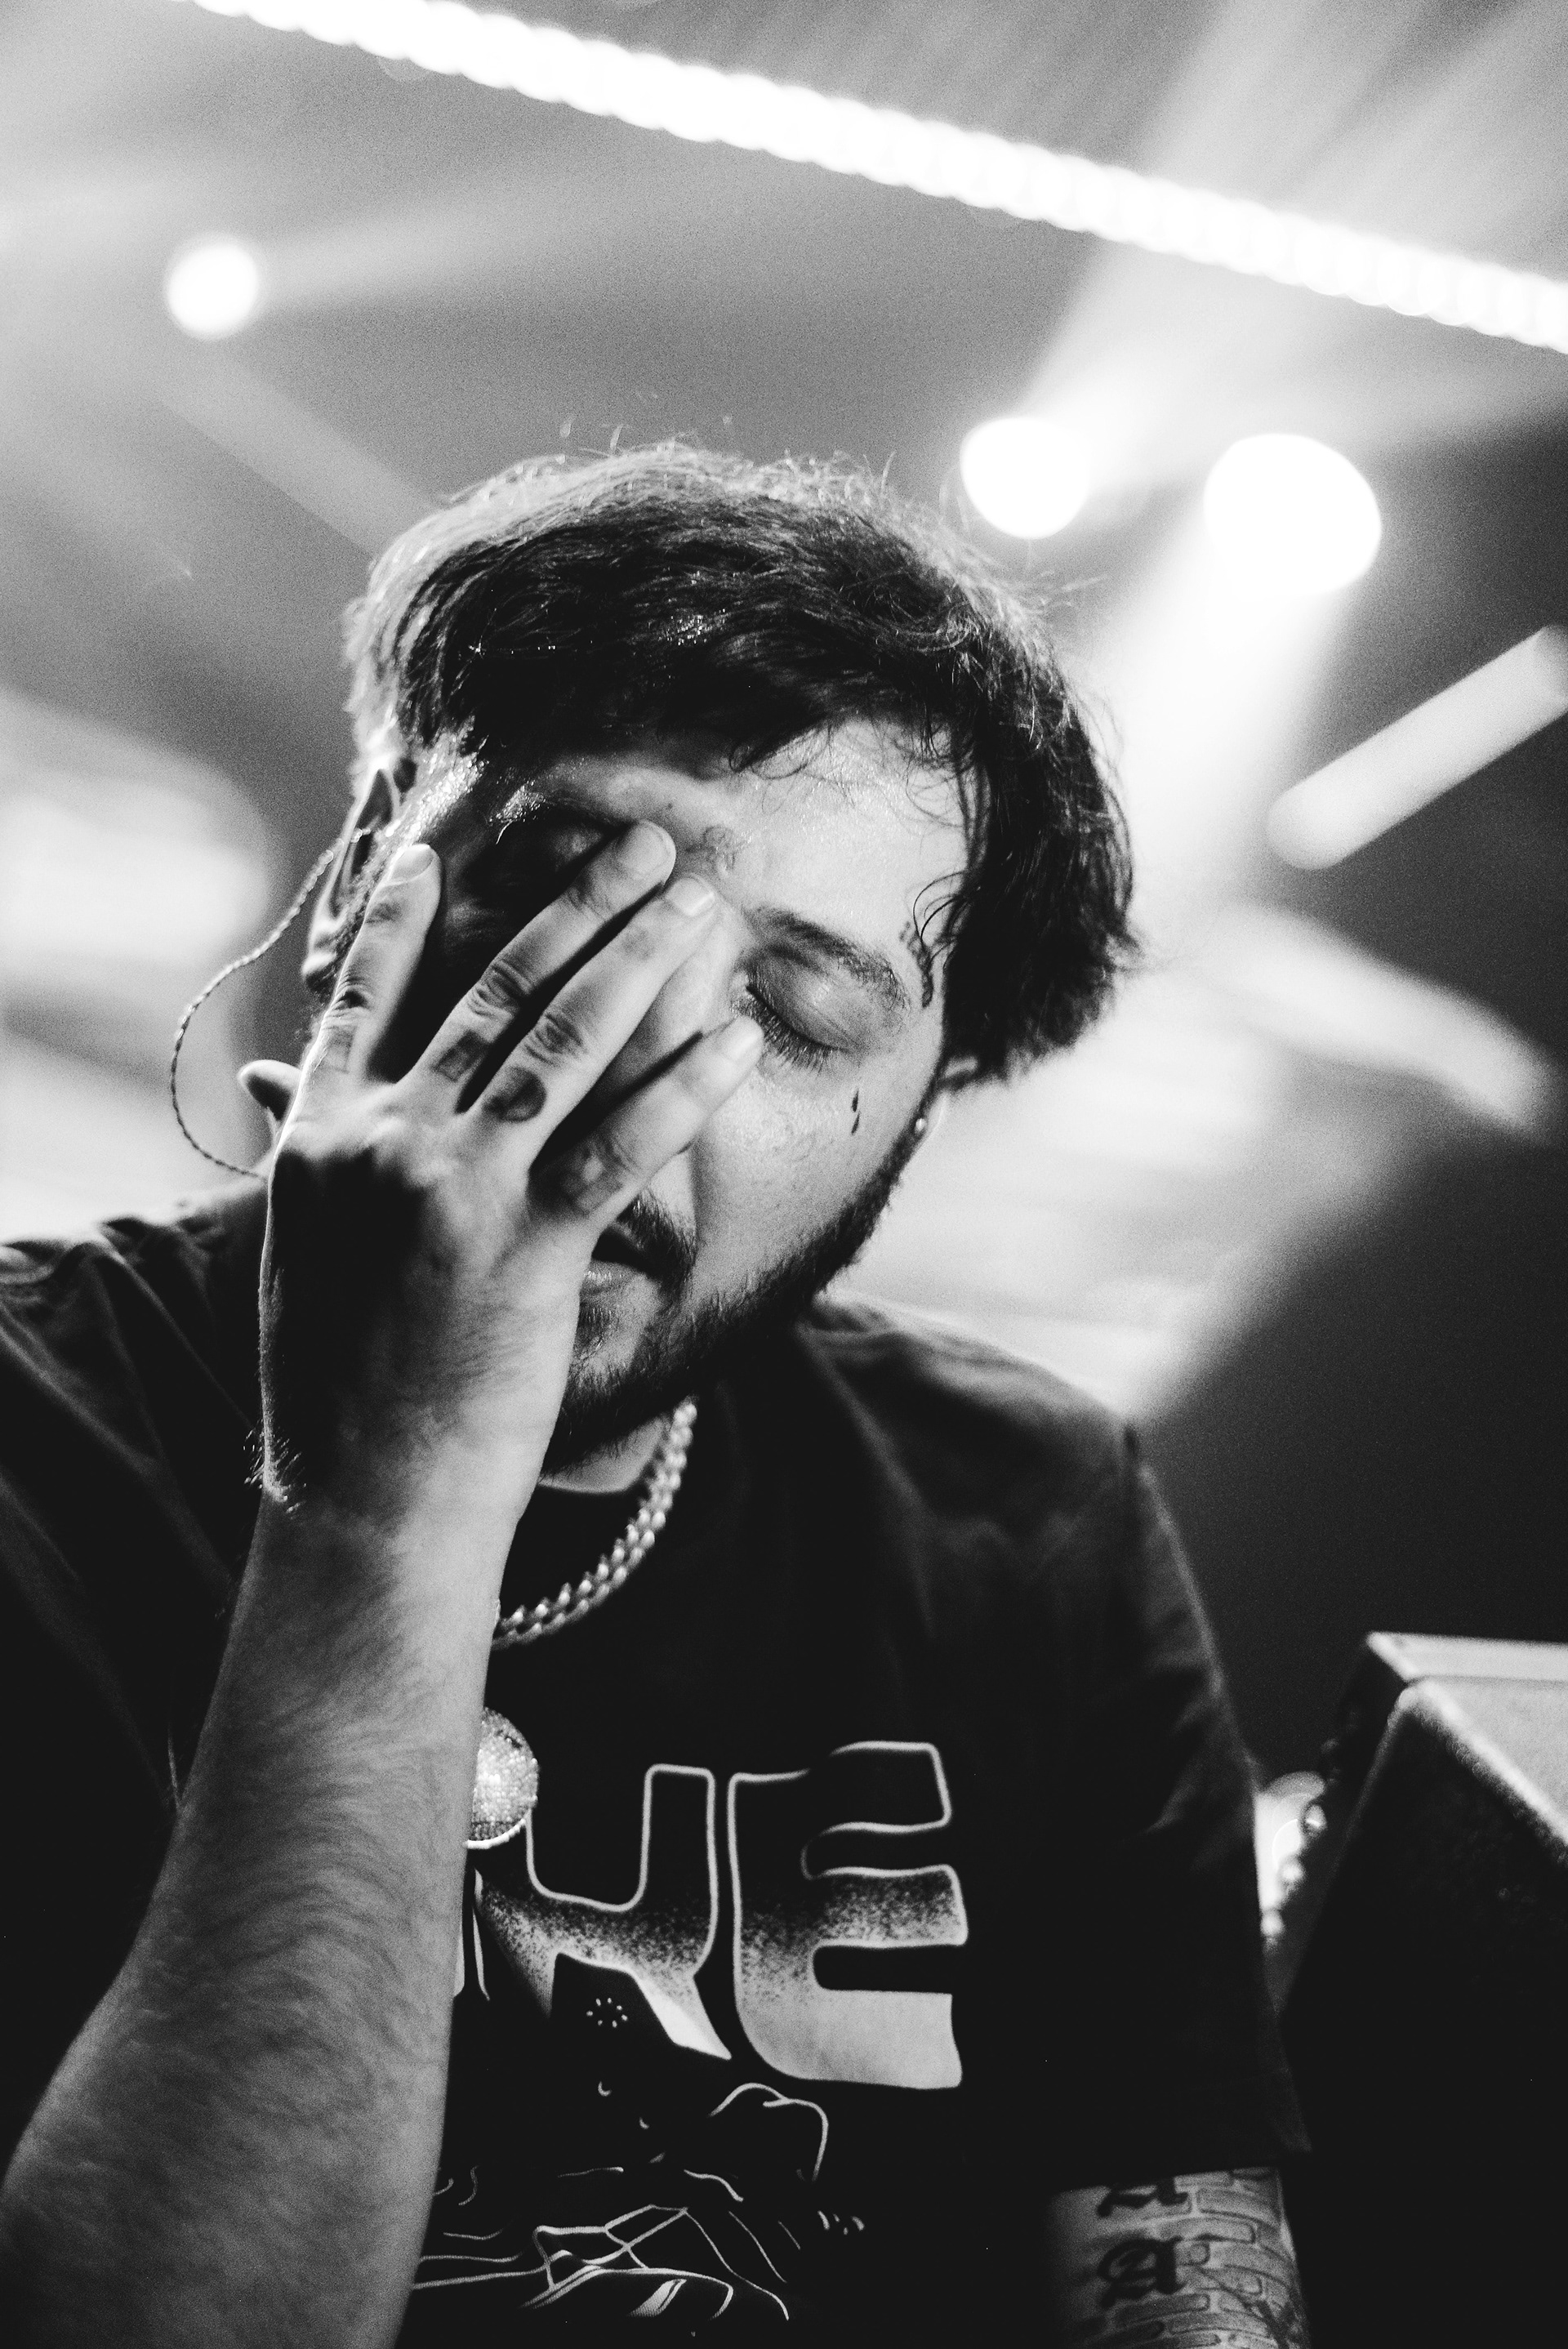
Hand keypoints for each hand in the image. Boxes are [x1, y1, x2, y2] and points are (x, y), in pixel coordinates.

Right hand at [246, 825, 760, 1530]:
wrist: (364, 1503)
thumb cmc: (340, 1394)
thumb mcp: (303, 1254)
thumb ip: (321, 1159)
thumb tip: (298, 1089)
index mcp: (316, 1136)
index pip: (360, 994)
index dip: (401, 912)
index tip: (445, 842)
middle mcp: (379, 1140)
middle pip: (492, 992)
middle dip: (578, 906)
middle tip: (644, 843)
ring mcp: (450, 1187)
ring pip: (561, 1042)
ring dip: (640, 957)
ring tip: (697, 899)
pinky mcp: (523, 1248)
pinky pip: (620, 1142)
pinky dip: (683, 1083)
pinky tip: (734, 1038)